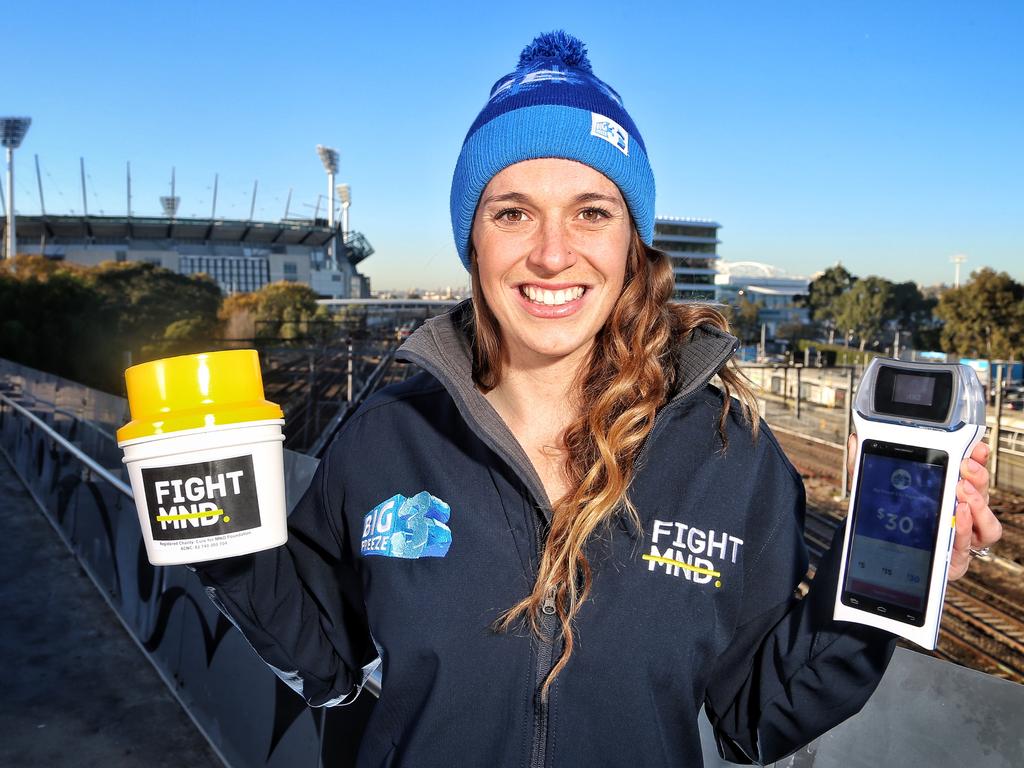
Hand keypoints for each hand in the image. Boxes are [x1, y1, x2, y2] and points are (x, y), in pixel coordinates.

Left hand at [846, 435, 1000, 580]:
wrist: (885, 558)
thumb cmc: (887, 520)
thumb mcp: (872, 490)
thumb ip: (863, 465)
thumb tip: (856, 440)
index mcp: (944, 488)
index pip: (968, 469)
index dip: (976, 456)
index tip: (975, 446)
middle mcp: (959, 508)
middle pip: (981, 489)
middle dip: (978, 474)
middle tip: (966, 466)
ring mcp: (962, 530)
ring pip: (986, 515)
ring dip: (978, 501)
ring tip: (963, 490)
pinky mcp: (960, 552)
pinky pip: (976, 539)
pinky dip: (969, 526)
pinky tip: (959, 514)